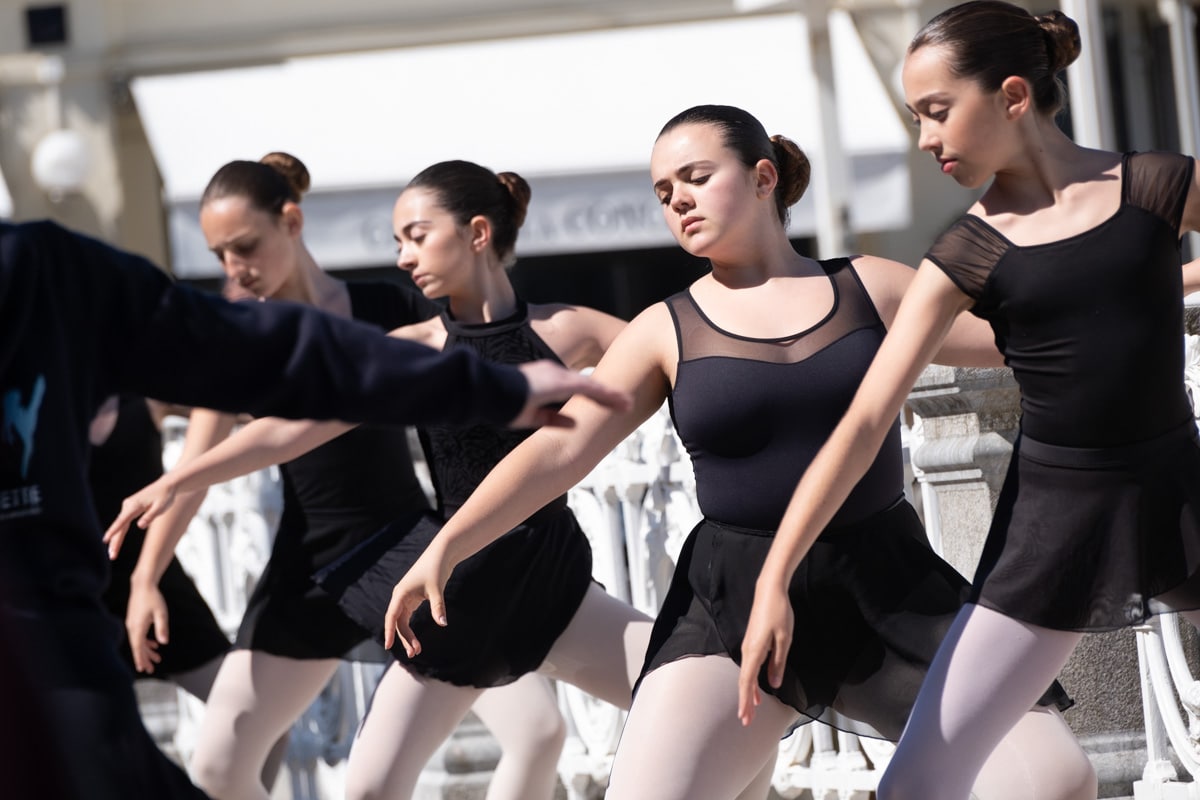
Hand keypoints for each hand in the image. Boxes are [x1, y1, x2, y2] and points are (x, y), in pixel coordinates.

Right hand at [103, 476, 178, 556]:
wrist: (167, 486)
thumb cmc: (165, 496)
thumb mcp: (161, 507)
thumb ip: (150, 516)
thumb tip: (140, 526)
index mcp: (134, 505)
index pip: (122, 521)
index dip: (113, 531)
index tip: (105, 540)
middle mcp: (128, 505)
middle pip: (119, 526)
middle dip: (115, 542)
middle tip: (112, 556)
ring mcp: (128, 506)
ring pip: (120, 525)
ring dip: (116, 539)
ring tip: (112, 553)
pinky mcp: (130, 508)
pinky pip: (123, 523)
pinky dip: (120, 532)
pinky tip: (116, 542)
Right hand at [126, 581, 169, 673]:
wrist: (143, 584)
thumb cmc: (153, 598)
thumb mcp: (161, 613)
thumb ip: (162, 627)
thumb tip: (163, 642)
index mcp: (137, 627)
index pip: (138, 647)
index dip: (140, 659)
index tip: (143, 669)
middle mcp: (132, 627)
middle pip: (138, 647)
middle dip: (144, 658)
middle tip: (151, 670)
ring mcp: (132, 624)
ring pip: (139, 641)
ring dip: (147, 650)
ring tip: (157, 658)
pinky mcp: (134, 620)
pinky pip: (139, 635)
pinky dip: (146, 641)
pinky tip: (154, 645)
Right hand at [383, 545, 454, 657]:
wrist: (442, 555)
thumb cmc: (436, 569)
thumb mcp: (437, 589)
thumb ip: (438, 607)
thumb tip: (443, 624)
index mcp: (401, 594)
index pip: (392, 617)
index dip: (389, 632)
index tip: (388, 647)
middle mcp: (400, 597)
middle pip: (398, 622)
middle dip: (405, 638)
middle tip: (414, 653)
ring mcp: (405, 598)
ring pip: (403, 622)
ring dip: (408, 636)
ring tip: (417, 650)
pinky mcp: (413, 598)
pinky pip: (408, 617)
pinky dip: (411, 629)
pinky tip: (415, 639)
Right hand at [511, 360, 632, 428]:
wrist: (488, 391)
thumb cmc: (502, 403)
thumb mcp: (530, 415)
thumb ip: (552, 418)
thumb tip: (572, 424)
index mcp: (546, 379)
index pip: (576, 387)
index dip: (594, 395)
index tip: (609, 403)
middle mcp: (555, 373)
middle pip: (589, 384)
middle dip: (607, 394)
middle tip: (625, 402)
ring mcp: (559, 376)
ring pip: (594, 386)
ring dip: (613, 395)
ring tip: (630, 404)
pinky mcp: (562, 382)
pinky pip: (592, 389)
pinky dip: (609, 396)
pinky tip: (623, 402)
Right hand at [737, 581, 793, 725]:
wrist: (769, 590)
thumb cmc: (779, 612)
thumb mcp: (785, 639)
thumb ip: (778, 662)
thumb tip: (774, 683)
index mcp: (754, 651)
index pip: (748, 682)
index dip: (746, 701)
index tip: (745, 717)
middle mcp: (747, 650)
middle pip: (744, 681)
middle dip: (745, 702)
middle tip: (746, 720)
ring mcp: (748, 646)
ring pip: (746, 675)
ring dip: (749, 693)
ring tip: (752, 709)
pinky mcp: (752, 641)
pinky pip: (749, 666)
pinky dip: (752, 681)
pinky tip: (758, 688)